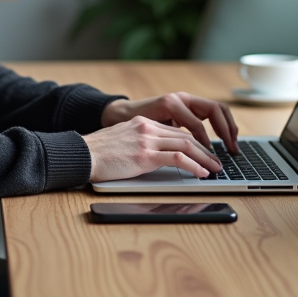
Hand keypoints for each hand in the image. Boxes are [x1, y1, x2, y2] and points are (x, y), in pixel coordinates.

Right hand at [83, 117, 221, 181]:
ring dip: (204, 159)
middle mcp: (147, 128)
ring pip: (186, 146)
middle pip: (185, 137)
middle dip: (204, 151)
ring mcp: (146, 140)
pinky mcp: (145, 154)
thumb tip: (156, 157)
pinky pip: (177, 158)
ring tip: (214, 170)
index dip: (193, 144)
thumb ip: (140, 144)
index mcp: (142, 123)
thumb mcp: (122, 141)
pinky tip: (201, 173)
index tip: (203, 154)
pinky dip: (193, 166)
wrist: (82, 154)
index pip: (175, 132)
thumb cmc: (97, 153)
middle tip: (216, 163)